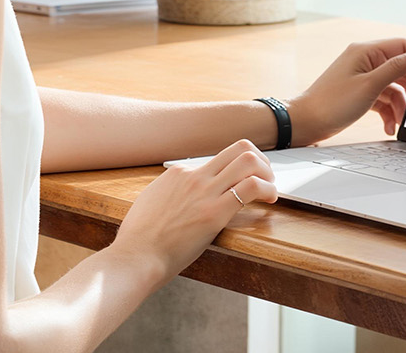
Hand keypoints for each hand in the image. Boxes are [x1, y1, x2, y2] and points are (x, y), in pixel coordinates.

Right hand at [113, 139, 277, 282]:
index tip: (243, 183)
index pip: (217, 160)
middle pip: (238, 148)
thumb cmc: (139, 240)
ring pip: (248, 160)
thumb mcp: (150, 205)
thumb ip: (167, 196)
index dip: (236, 171)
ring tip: (270, 190)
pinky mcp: (215, 212)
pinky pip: (250, 186)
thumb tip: (175, 199)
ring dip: (267, 172)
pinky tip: (270, 200)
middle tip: (265, 178)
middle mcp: (193, 176)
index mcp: (177, 174)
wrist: (135, 256)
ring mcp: (205, 191)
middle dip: (259, 160)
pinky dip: (268, 189)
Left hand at [287, 38, 405, 145]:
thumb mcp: (370, 86)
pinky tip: (388, 126)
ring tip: (398, 122)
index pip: (402, 46)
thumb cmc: (332, 103)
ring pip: (392, 87)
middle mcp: (364, 60)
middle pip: (399, 69)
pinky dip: (387, 111)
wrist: (306, 123)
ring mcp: (362, 76)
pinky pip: (382, 98)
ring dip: (398, 105)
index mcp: (366, 51)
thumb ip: (397, 68)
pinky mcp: (359, 92)